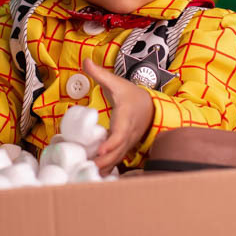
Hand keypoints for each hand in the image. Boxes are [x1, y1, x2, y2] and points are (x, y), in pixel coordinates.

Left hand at [83, 59, 153, 174]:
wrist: (150, 106)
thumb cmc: (131, 94)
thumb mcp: (116, 82)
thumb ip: (100, 74)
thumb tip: (85, 61)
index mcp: (126, 116)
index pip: (121, 132)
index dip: (111, 143)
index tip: (100, 150)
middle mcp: (129, 132)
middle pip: (118, 150)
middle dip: (105, 160)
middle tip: (89, 168)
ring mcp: (129, 141)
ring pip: (118, 157)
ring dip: (105, 167)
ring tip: (90, 175)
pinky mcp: (126, 147)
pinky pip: (118, 159)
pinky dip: (108, 167)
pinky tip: (96, 175)